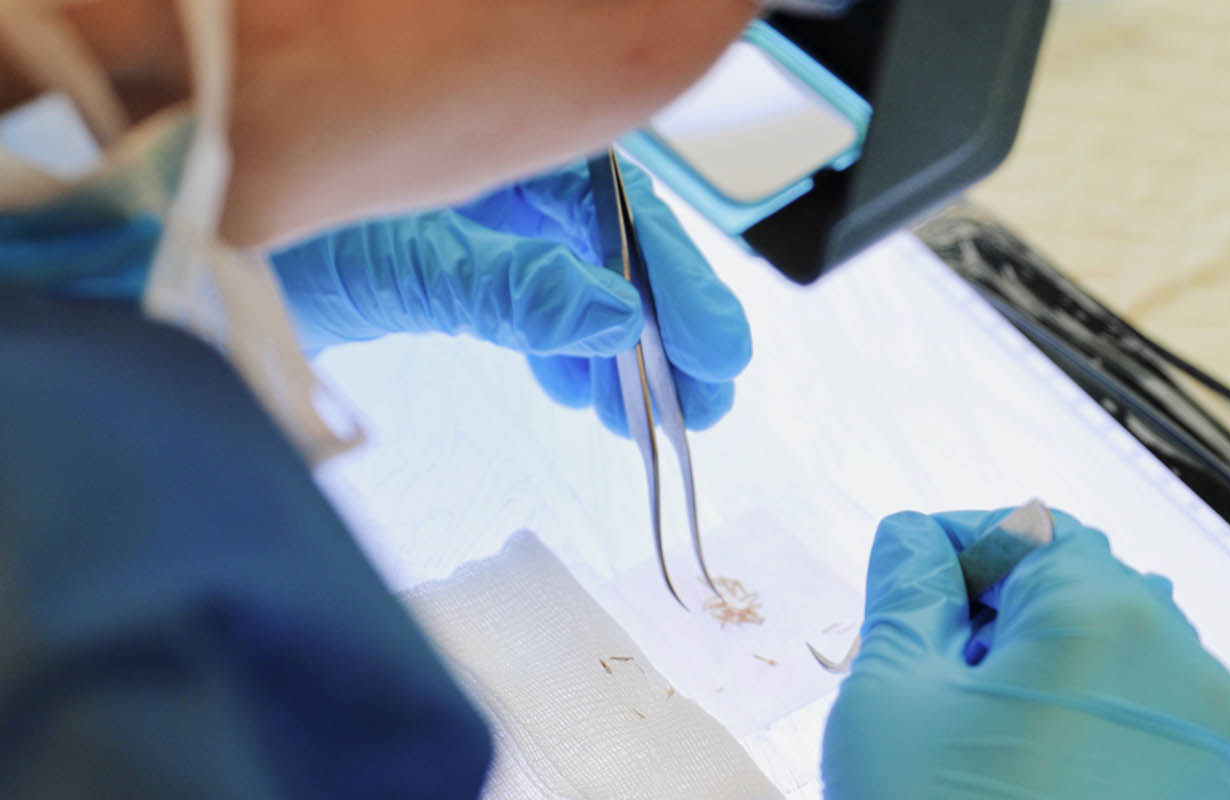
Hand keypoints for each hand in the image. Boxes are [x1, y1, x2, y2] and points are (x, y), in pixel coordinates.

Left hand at [270, 158, 751, 432]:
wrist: (151, 255)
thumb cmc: (241, 226)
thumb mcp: (393, 265)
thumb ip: (507, 288)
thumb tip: (615, 318)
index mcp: (484, 131)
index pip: (615, 202)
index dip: (673, 278)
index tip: (715, 349)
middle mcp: (484, 162)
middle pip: (606, 241)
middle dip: (659, 325)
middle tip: (698, 401)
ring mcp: (464, 211)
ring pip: (571, 274)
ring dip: (616, 348)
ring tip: (644, 416)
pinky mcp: (436, 258)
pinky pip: (525, 299)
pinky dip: (558, 349)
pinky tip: (582, 392)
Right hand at [822, 509, 1229, 798]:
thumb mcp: (893, 700)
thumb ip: (907, 594)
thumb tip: (914, 539)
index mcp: (1102, 614)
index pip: (1026, 527)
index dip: (956, 544)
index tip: (907, 573)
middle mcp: (1182, 663)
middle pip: (1081, 587)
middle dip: (999, 610)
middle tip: (923, 665)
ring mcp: (1211, 740)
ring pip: (1120, 657)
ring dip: (1046, 668)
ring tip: (970, 731)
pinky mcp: (1217, 799)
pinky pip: (1151, 724)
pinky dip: (1091, 724)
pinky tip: (1025, 775)